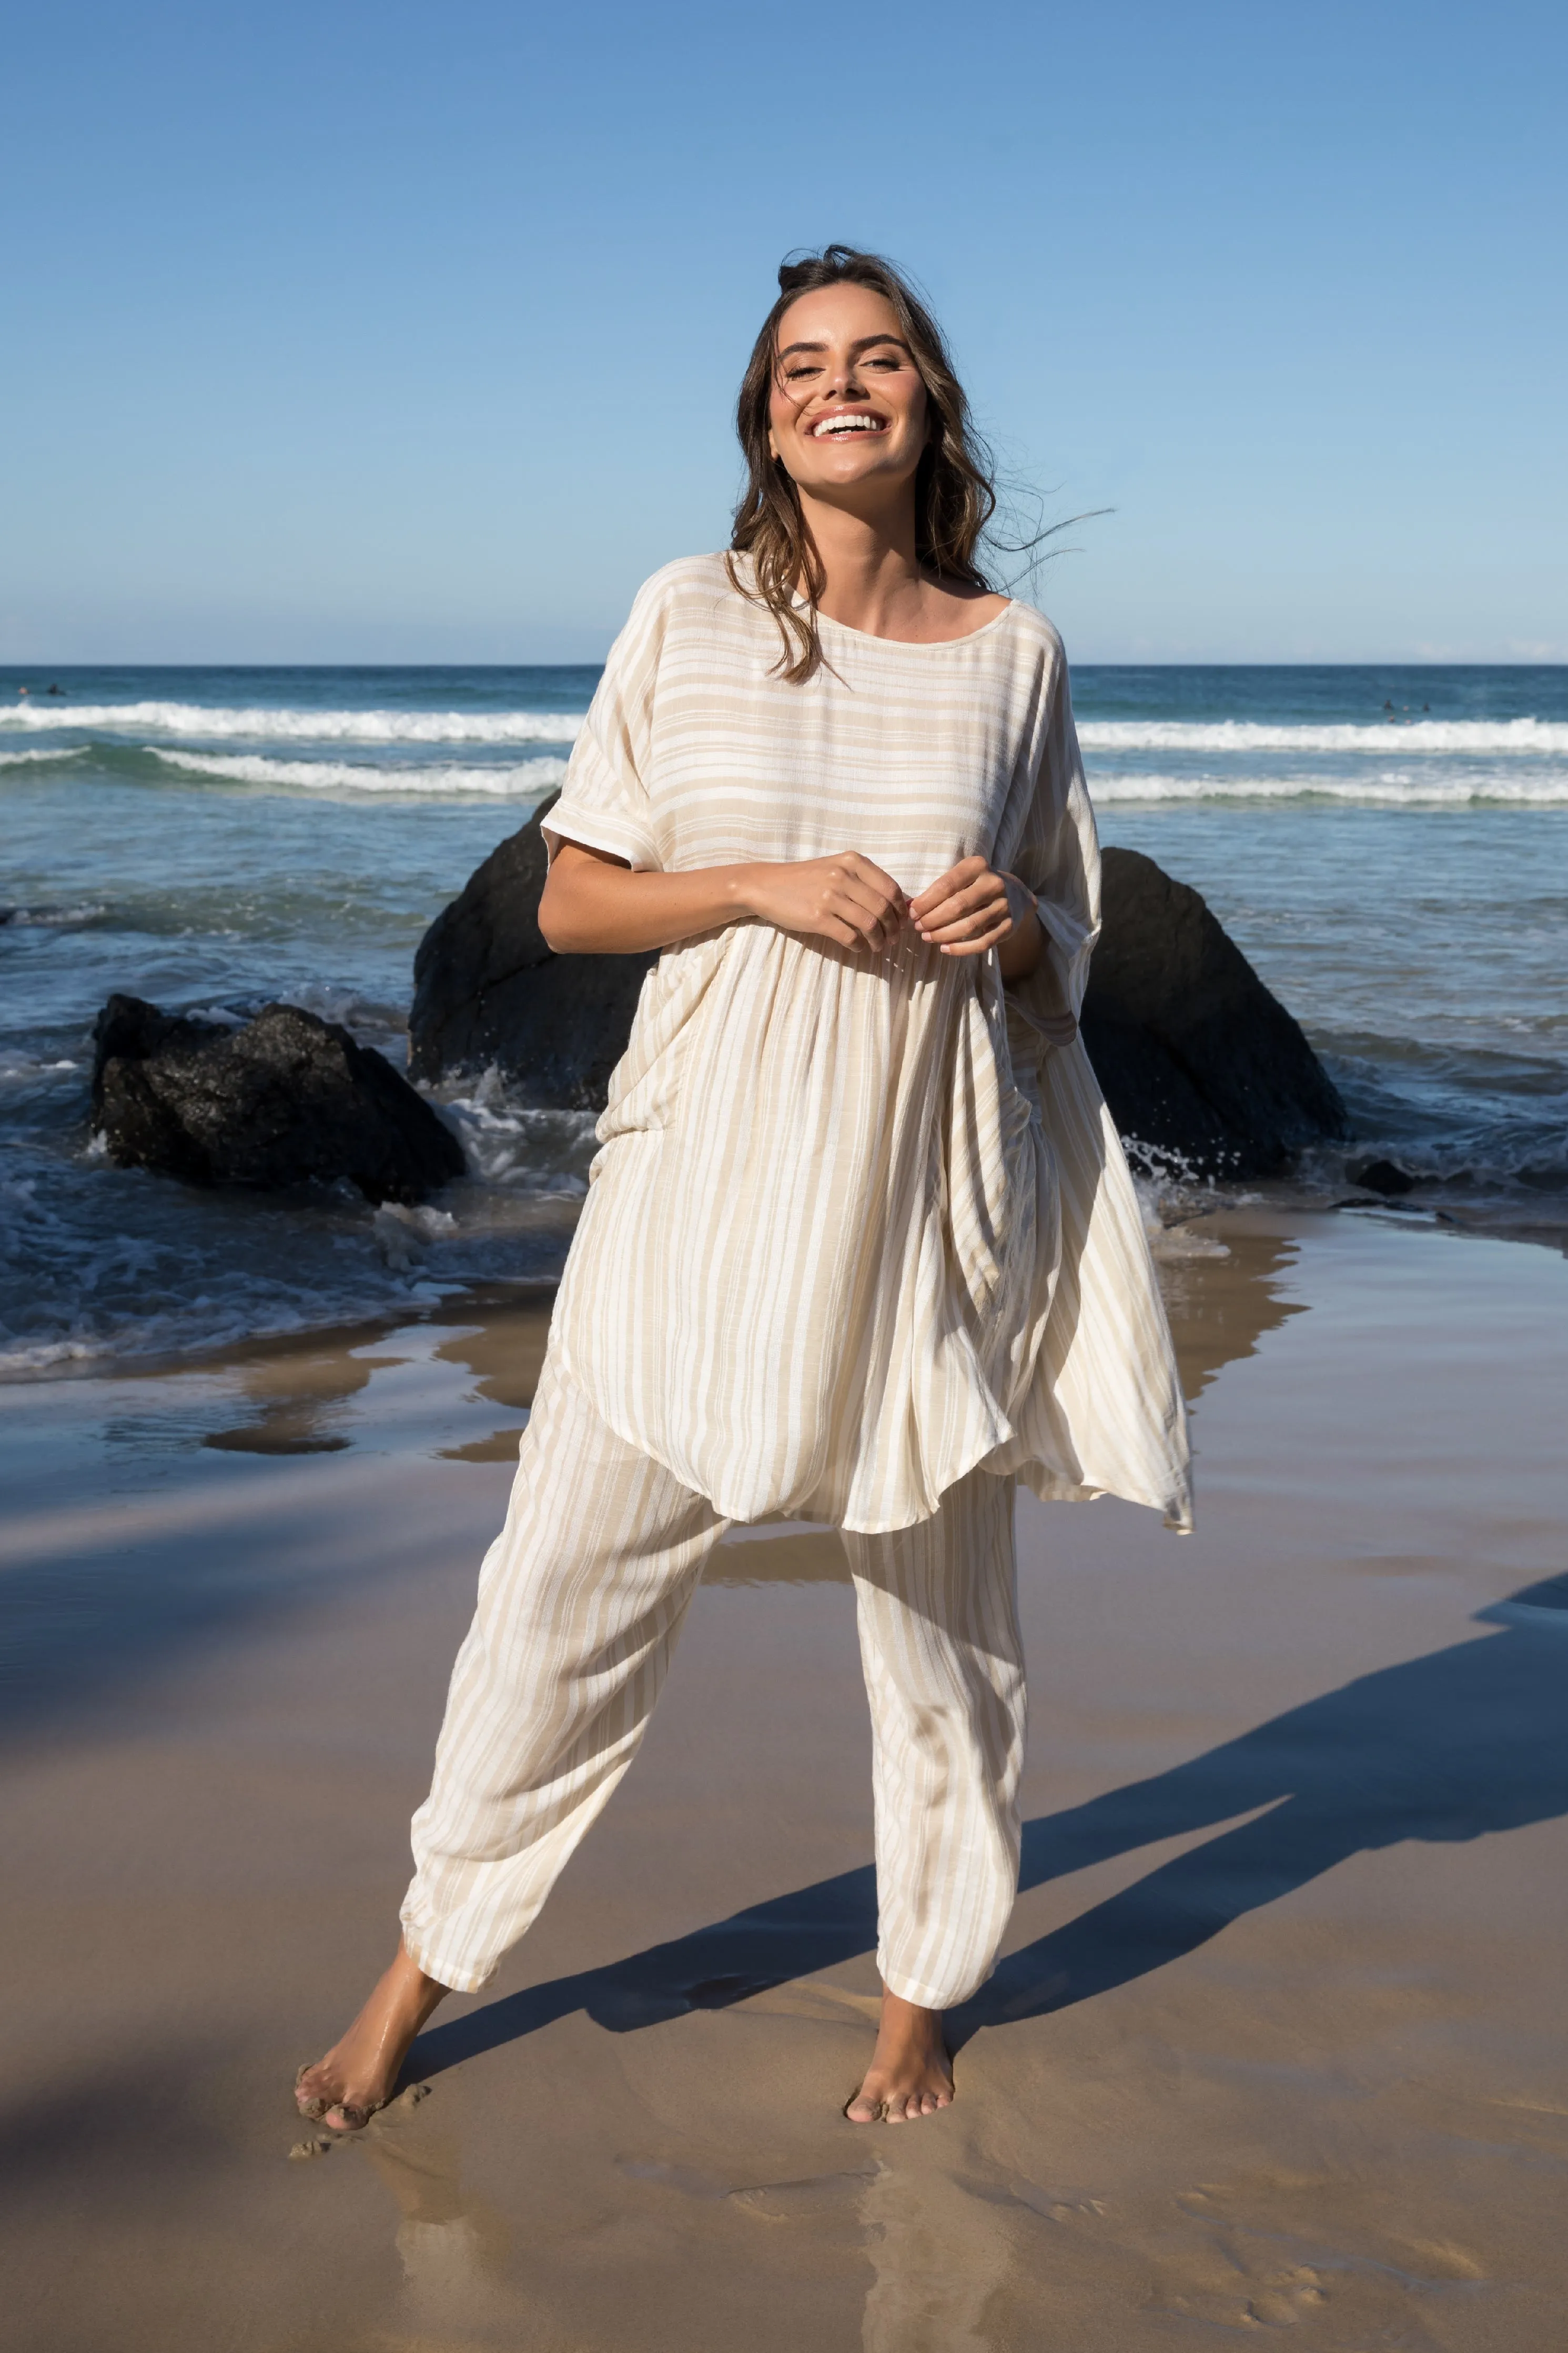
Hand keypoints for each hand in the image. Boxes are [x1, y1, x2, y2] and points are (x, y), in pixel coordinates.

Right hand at [743, 852, 907, 952]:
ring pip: (870, 924)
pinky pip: (849, 936)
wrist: (767, 886)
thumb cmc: (805, 879)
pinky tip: (858, 948)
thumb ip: (864, 880)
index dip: (901, 909)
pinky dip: (859, 946)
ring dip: (879, 940)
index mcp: (852, 861)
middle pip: (883, 908)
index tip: (902, 922)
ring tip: (878, 946)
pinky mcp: (817, 917)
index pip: (890, 888)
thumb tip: (898, 903)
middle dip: (893, 928)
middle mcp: (843, 876)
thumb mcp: (836, 867)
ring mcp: (830, 896)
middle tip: (893, 939)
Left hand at [910, 857, 1038, 965]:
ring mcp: (1004, 906)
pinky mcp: (1009, 927)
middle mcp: (994, 884)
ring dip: (943, 935)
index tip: (912, 912)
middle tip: (918, 927)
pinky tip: (945, 948)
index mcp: (978, 866)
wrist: (1015, 895)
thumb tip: (911, 908)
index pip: (946, 885)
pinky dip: (961, 949)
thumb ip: (939, 889)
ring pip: (969, 926)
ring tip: (927, 937)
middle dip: (933, 919)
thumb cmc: (976, 886)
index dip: (926, 902)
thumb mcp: (962, 877)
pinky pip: (982, 943)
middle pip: (957, 906)